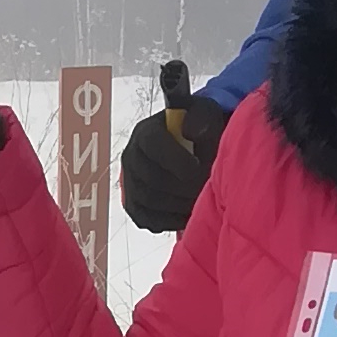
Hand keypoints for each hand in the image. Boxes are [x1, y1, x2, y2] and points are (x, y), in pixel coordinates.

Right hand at [119, 97, 223, 232]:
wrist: (194, 152)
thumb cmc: (201, 131)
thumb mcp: (207, 116)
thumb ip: (201, 119)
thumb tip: (191, 131)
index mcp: (146, 132)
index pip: (153, 143)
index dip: (176, 159)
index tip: (200, 169)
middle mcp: (131, 156)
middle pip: (151, 178)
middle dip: (183, 188)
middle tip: (206, 191)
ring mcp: (129, 183)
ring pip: (149, 201)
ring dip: (178, 205)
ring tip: (200, 201)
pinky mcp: (133, 205)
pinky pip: (147, 219)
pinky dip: (169, 220)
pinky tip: (187, 214)